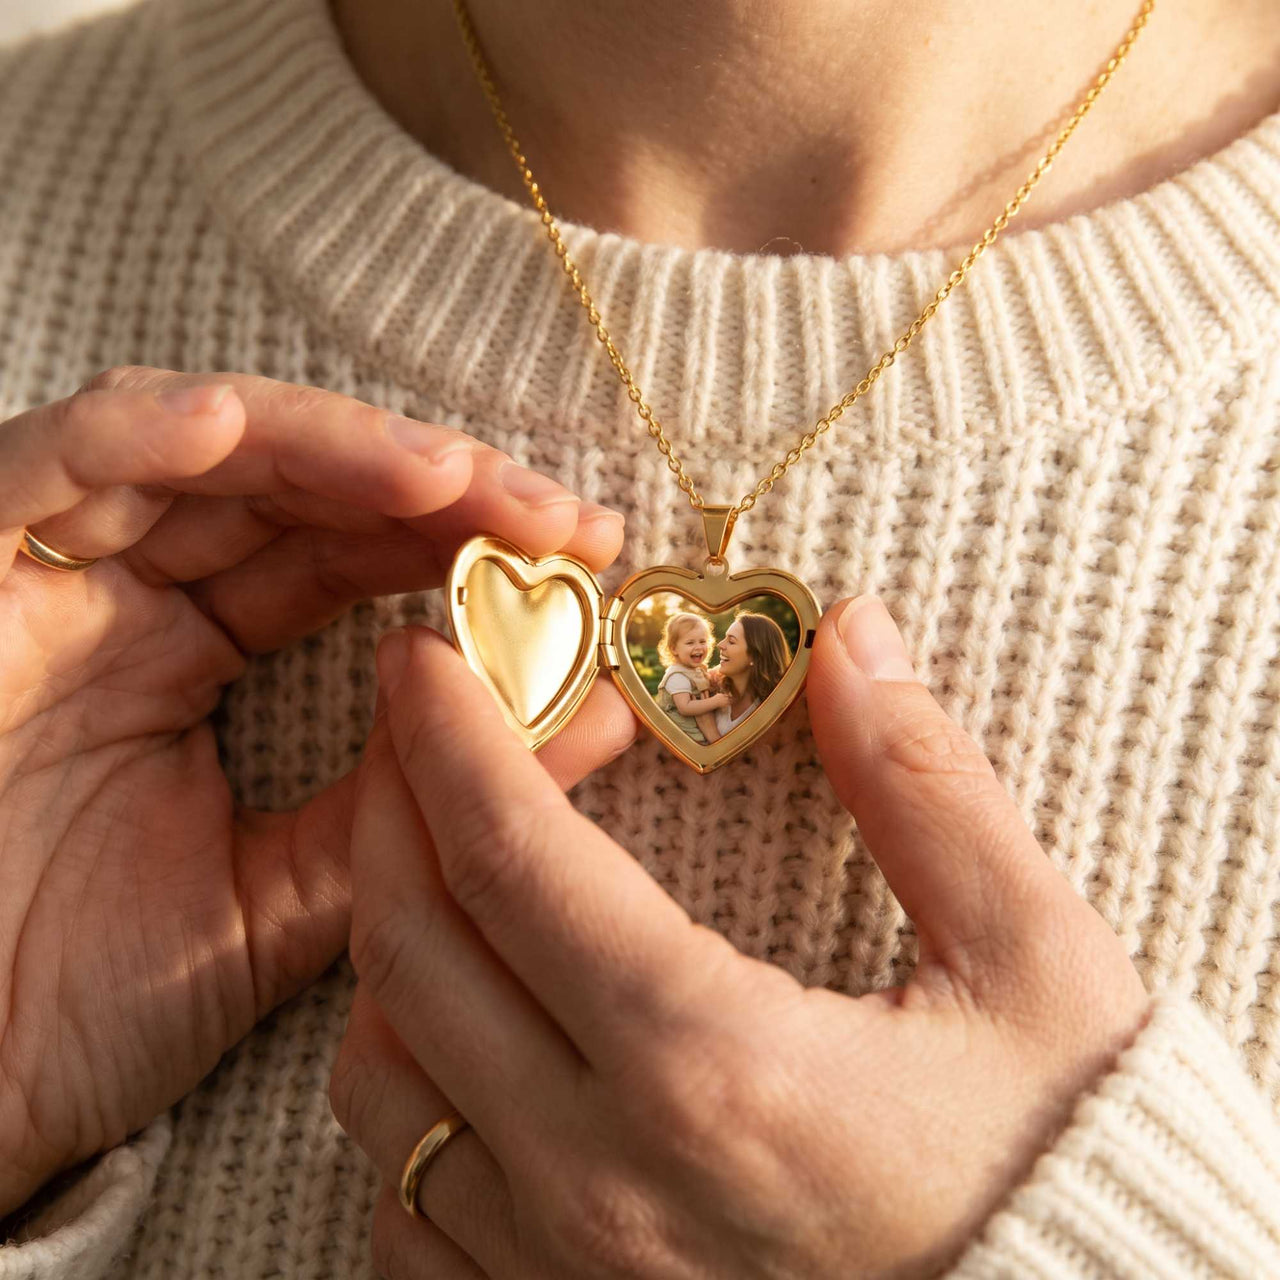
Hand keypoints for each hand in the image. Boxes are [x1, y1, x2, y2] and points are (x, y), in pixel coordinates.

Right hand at [0, 366, 625, 1215]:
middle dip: (428, 485)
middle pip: (290, 488)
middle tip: (553, 516)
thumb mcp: (280, 893)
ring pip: (190, 454)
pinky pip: (35, 472)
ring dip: (322, 448)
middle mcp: (123, 600)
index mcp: (189, 655)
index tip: (582, 560)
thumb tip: (595, 717)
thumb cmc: (72, 1002)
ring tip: (445, 477)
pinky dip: (127, 437)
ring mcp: (40, 582)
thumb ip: (419, 804)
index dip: (459, 539)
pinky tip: (227, 427)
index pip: (341, 556)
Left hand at [330, 596, 1150, 1279]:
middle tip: (418, 728)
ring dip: (393, 951)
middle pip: (411, 951)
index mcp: (713, 1066)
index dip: (450, 735)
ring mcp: (561, 1274)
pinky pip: (407, 1206)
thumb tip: (850, 641)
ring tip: (450, 872)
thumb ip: (927, 788)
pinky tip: (467, 1044)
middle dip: (391, 809)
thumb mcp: (1034, 966)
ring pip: (379, 1084)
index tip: (425, 657)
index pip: (510, 857)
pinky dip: (408, 1100)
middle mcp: (602, 1179)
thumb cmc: (1061, 1173)